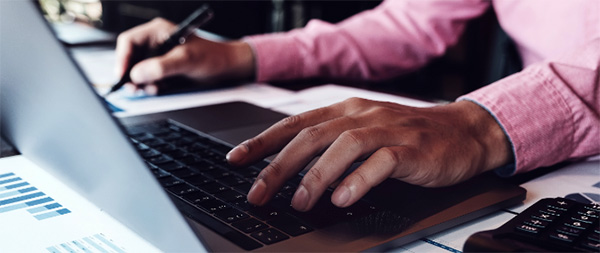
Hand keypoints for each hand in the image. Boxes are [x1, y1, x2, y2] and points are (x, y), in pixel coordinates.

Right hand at [114, 18, 254, 94]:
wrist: (227, 69)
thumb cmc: (212, 57)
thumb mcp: (186, 60)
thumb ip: (162, 67)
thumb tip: (137, 74)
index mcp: (158, 31)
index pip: (129, 42)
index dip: (122, 58)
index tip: (123, 75)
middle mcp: (155, 43)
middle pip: (130, 58)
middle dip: (131, 74)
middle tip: (134, 88)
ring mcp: (158, 57)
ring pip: (137, 71)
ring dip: (141, 83)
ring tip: (153, 88)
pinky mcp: (162, 70)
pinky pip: (148, 80)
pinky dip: (150, 86)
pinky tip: (160, 89)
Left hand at [226, 98, 511, 210]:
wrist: (463, 131)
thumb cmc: (409, 136)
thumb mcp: (366, 133)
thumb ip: (333, 146)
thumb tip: (292, 174)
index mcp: (346, 110)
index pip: (296, 123)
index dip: (263, 141)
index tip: (237, 159)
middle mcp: (362, 115)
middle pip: (311, 136)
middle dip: (279, 166)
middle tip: (258, 193)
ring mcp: (388, 130)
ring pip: (343, 147)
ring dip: (316, 176)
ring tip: (298, 202)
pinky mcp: (412, 149)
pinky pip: (381, 162)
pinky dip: (358, 180)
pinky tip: (341, 198)